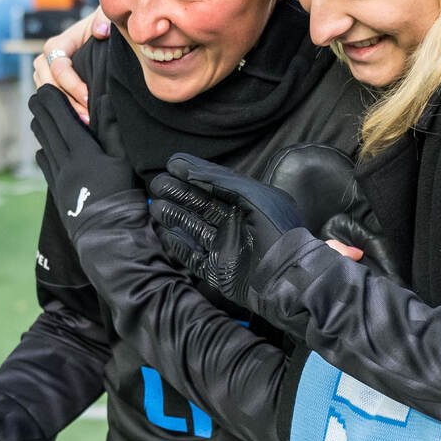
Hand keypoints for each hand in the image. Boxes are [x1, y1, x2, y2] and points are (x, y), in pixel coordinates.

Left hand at [30, 85, 138, 231]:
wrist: (109, 234)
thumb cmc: (123, 195)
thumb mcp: (124, 160)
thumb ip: (112, 129)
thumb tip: (103, 99)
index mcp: (81, 151)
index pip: (60, 117)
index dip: (51, 100)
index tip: (45, 87)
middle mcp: (64, 162)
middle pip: (45, 128)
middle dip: (41, 109)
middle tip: (38, 95)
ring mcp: (58, 178)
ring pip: (42, 144)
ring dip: (41, 128)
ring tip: (42, 117)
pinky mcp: (57, 191)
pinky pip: (44, 164)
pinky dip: (44, 150)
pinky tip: (46, 148)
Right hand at [31, 7, 109, 123]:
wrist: (102, 32)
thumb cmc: (104, 25)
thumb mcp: (106, 17)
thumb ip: (105, 19)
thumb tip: (100, 32)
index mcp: (58, 44)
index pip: (58, 67)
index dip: (72, 84)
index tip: (89, 98)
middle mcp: (47, 58)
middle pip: (47, 83)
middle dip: (67, 101)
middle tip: (87, 117)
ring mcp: (46, 72)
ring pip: (46, 93)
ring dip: (65, 108)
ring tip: (85, 121)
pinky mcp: (52, 83)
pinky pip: (51, 98)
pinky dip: (64, 109)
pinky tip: (80, 120)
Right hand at [148, 152, 307, 305]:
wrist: (284, 276)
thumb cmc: (275, 231)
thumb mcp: (254, 197)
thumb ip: (222, 181)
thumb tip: (190, 170)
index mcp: (246, 204)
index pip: (215, 185)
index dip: (194, 173)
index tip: (171, 164)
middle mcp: (234, 224)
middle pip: (200, 205)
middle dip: (179, 193)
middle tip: (157, 184)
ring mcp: (225, 247)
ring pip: (193, 228)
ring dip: (174, 216)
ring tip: (156, 206)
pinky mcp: (217, 271)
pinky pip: (193, 256)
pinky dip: (178, 246)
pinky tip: (164, 233)